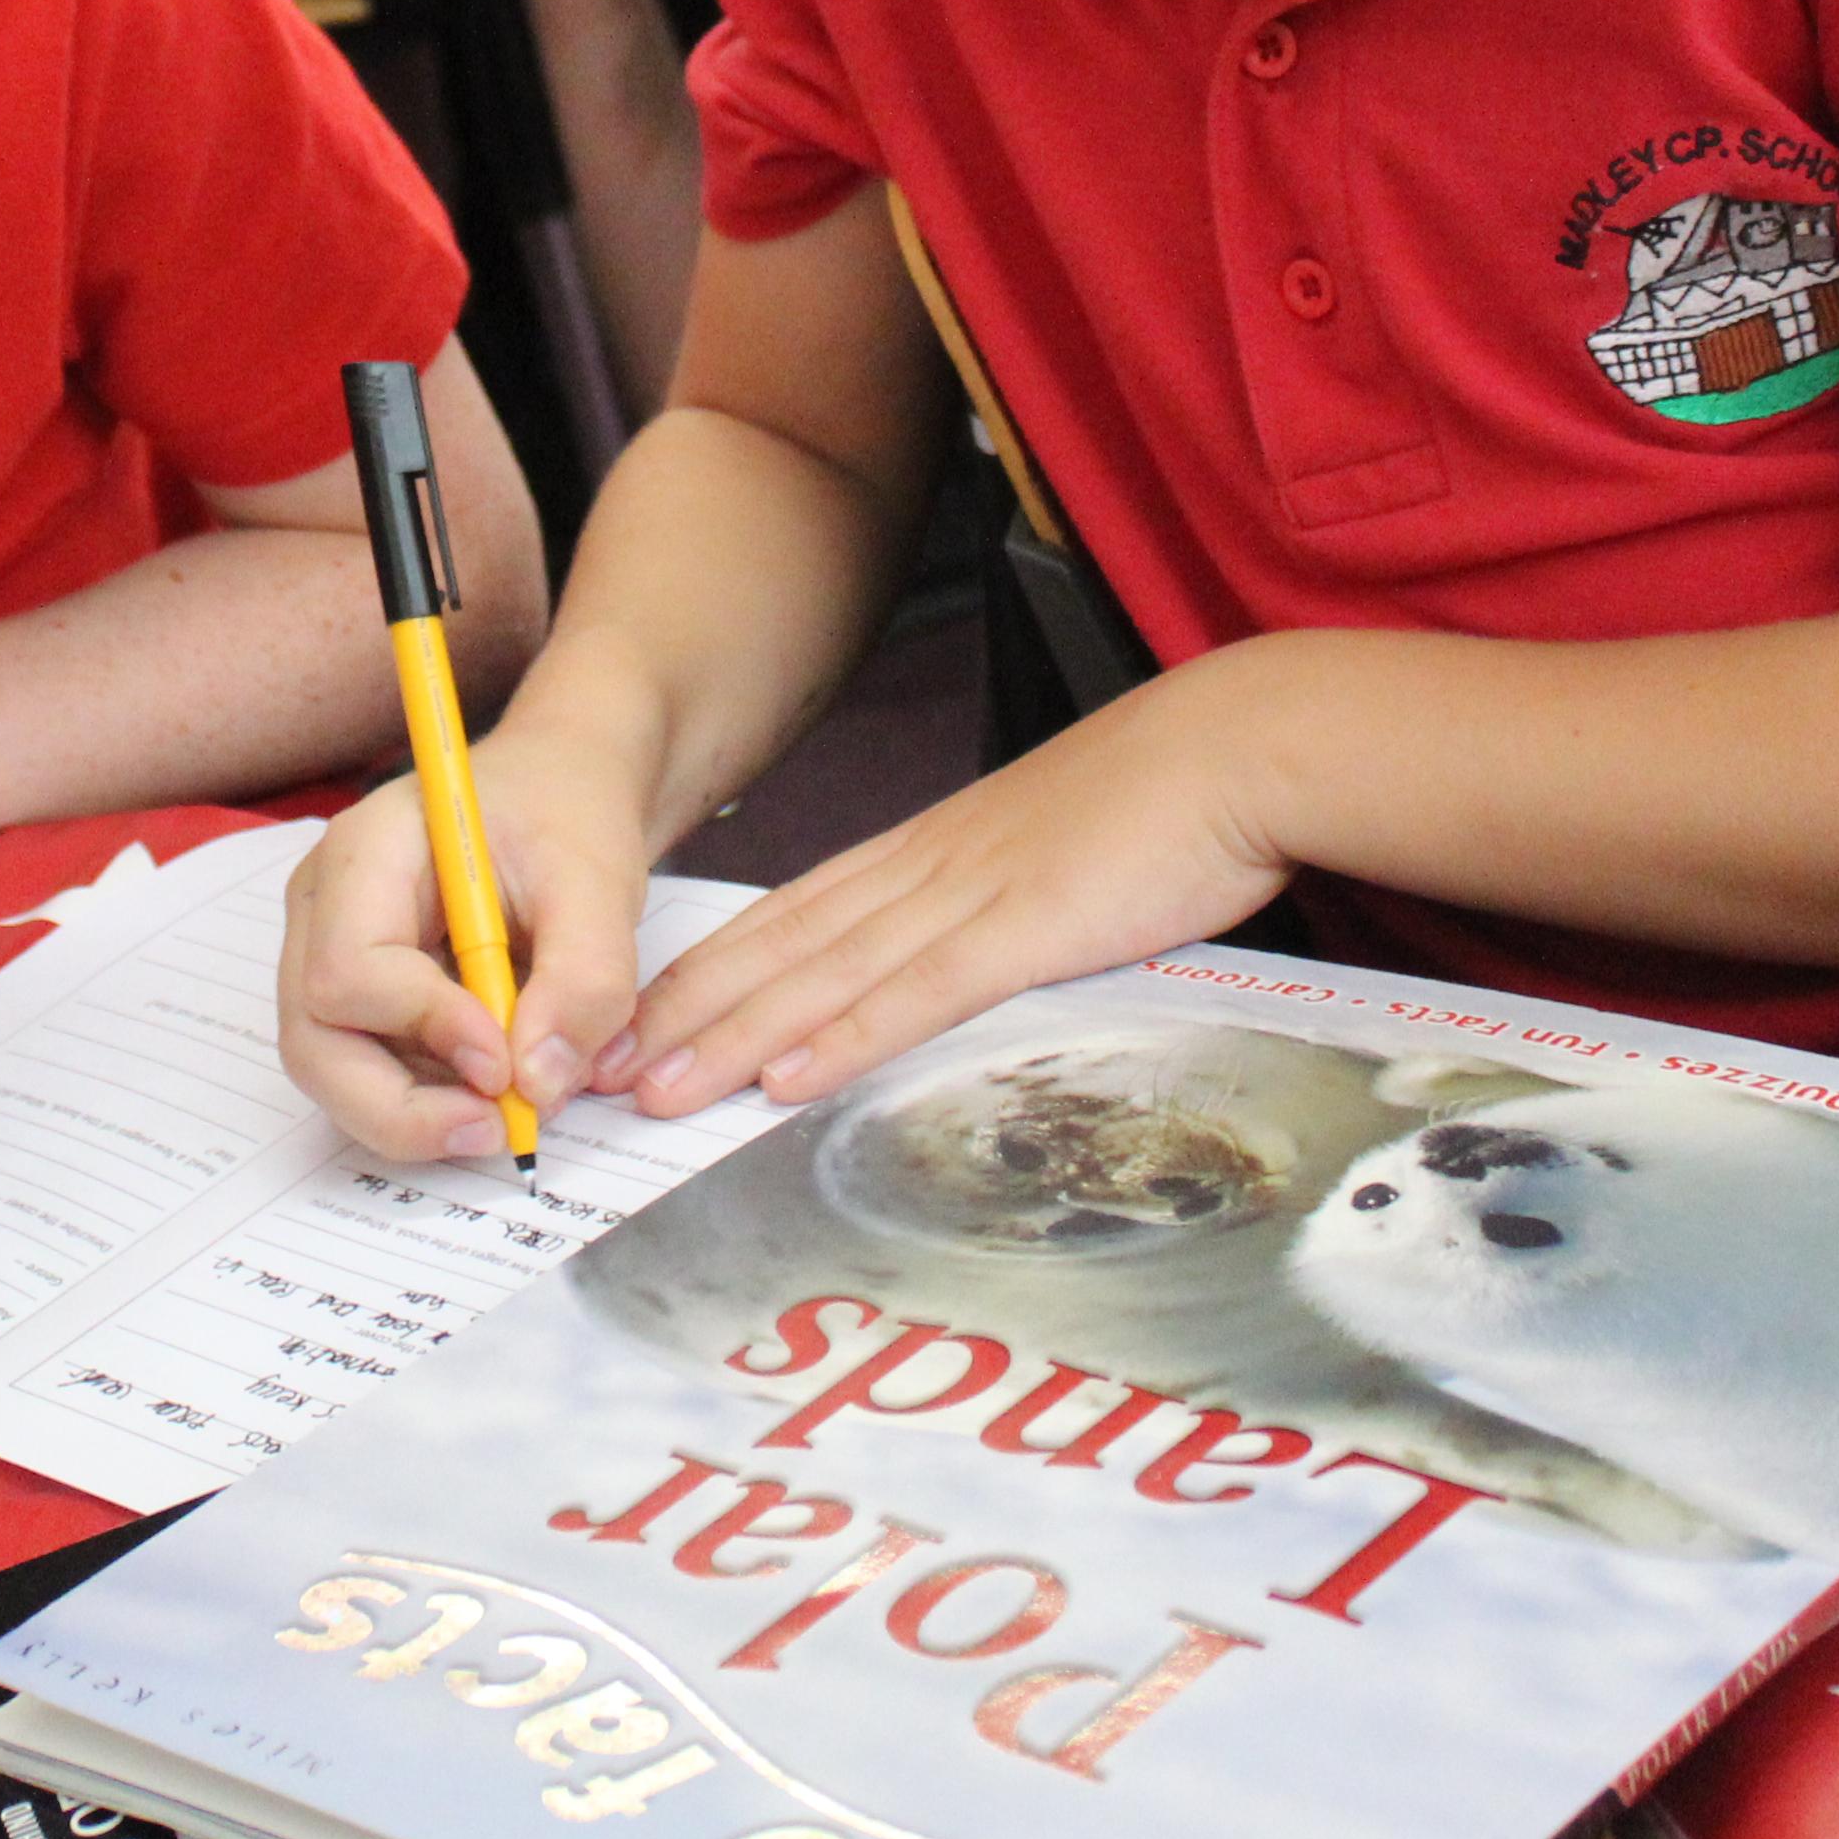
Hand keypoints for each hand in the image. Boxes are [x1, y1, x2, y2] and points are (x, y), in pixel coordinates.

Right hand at [279, 738, 654, 1157]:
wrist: (559, 797)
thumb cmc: (565, 818)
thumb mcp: (599, 883)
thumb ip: (584, 980)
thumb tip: (538, 1084)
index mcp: (364, 853)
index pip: (347, 970)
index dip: (421, 1028)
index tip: (506, 1061)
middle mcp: (324, 909)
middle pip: (315, 1041)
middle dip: (401, 1108)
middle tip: (499, 1129)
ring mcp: (328, 955)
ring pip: (333, 1072)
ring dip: (418, 1113)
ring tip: (508, 1110)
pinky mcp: (357, 1000)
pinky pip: (367, 1074)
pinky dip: (427, 1101)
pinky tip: (491, 1086)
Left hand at [604, 685, 1292, 1112]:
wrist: (1242, 748)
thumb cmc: (1170, 807)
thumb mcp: (1061, 859)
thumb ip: (1005, 909)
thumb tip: (977, 960)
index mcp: (933, 853)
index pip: (791, 918)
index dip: (706, 972)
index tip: (636, 1016)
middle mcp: (927, 870)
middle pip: (777, 947)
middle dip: (680, 1013)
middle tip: (596, 1066)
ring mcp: (970, 896)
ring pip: (822, 975)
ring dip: (728, 1038)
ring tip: (650, 1090)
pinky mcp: (1026, 928)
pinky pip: (917, 993)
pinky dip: (844, 1039)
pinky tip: (785, 1081)